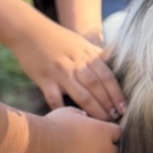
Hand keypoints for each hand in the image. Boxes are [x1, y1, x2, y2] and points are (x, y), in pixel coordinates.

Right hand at [0, 0, 126, 120]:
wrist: (29, 30)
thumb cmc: (57, 38)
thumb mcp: (80, 42)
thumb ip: (96, 54)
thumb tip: (114, 64)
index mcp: (86, 54)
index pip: (106, 76)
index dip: (116, 93)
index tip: (124, 107)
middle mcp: (76, 63)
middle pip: (97, 87)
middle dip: (108, 104)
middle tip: (116, 118)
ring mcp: (60, 72)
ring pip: (81, 95)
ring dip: (94, 110)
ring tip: (101, 123)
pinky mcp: (44, 79)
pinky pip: (55, 99)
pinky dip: (63, 110)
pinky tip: (72, 119)